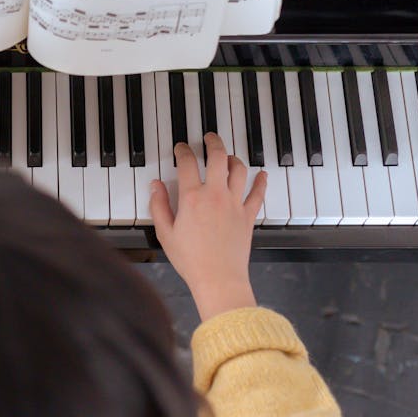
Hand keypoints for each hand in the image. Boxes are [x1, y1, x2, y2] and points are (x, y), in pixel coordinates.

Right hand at [148, 133, 265, 319]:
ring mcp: (234, 204)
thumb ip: (159, 206)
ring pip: (239, 170)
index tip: (180, 148)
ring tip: (228, 155)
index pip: (187, 163)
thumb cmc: (191, 260)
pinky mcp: (248, 216)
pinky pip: (258, 193)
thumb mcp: (165, 233)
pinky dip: (261, 181)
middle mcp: (215, 195)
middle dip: (213, 142)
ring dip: (234, 158)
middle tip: (208, 138)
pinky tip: (262, 174)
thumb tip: (155, 186)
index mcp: (192, 198)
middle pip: (218, 157)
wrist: (218, 279)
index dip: (182, 151)